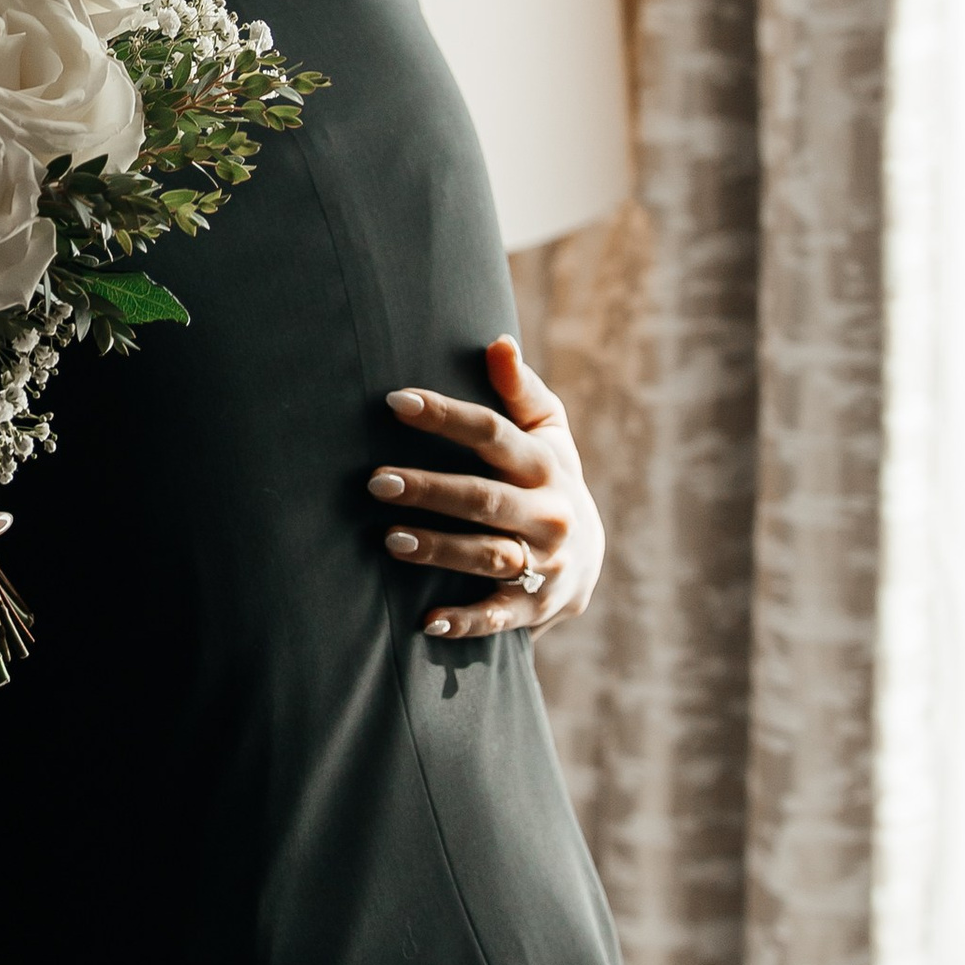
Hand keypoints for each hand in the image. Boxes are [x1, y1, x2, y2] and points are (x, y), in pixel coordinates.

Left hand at [367, 337, 601, 642]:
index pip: (493, 433)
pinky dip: (465, 622)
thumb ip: (519, 390)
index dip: (445, 416)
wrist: (589, 556)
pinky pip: (498, 617)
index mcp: (544, 463)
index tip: (394, 401)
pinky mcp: (534, 606)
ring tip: (390, 540)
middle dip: (430, 489)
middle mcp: (548, 512)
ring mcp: (544, 562)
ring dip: (440, 550)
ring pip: (488, 555)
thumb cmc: (548, 477)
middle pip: (484, 497)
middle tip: (374, 482)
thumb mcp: (547, 432)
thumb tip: (497, 342)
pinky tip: (427, 621)